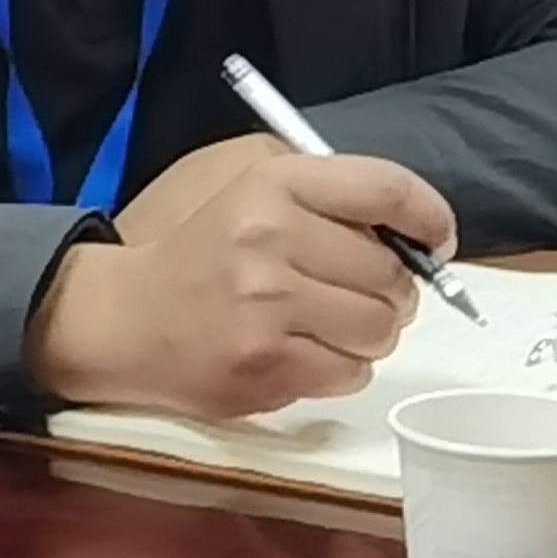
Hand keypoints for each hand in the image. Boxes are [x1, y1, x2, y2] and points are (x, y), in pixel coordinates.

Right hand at [25, 148, 459, 420]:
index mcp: (270, 185)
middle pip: (394, 275)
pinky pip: (353, 372)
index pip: (387, 189)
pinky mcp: (268, 364)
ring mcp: (268, 306)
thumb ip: (330, 199)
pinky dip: (337, 367)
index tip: (432, 239)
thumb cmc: (200, 256)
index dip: (429, 217)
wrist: (124, 318)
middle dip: (388, 290)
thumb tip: (417, 236)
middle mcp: (269, 237)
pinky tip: (297, 351)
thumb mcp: (251, 192)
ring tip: (321, 324)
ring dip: (365, 332)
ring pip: (382, 329)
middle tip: (350, 291)